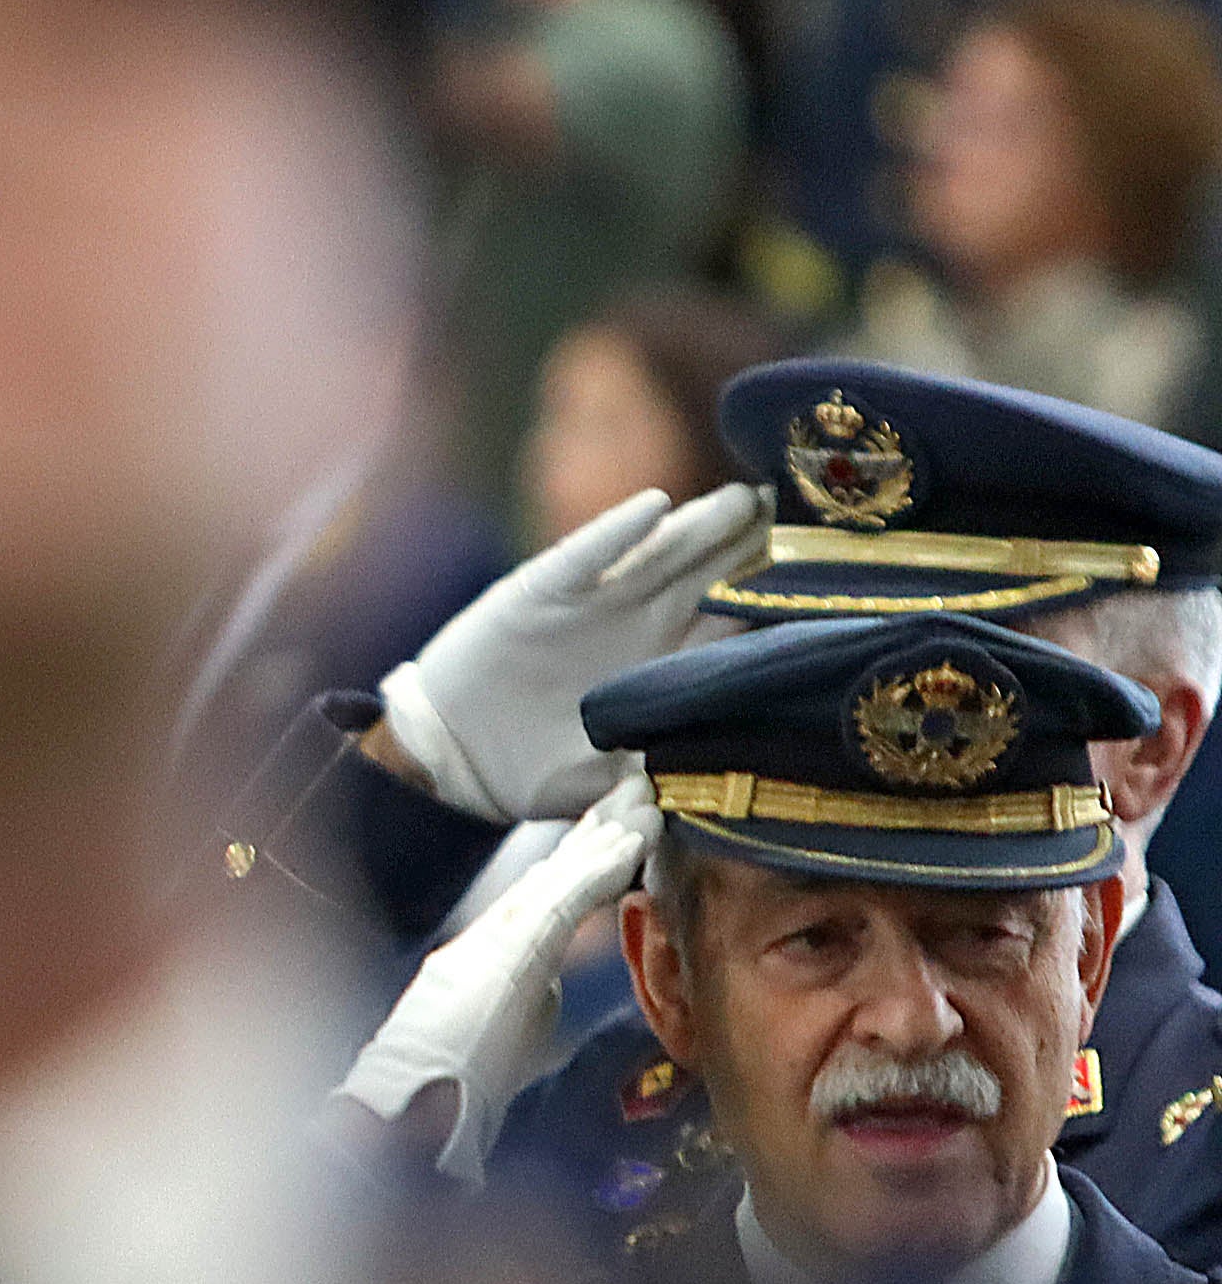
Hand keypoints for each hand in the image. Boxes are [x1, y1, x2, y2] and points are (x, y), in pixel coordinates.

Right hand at [333, 771, 658, 1185]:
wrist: (405, 1105)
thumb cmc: (447, 1087)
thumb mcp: (498, 1036)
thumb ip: (526, 1004)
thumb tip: (552, 992)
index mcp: (488, 956)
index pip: (543, 896)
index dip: (577, 859)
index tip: (609, 828)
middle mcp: (488, 937)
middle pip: (550, 871)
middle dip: (593, 832)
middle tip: (632, 792)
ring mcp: (494, 940)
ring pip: (559, 875)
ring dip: (604, 837)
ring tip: (641, 803)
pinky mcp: (508, 953)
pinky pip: (564, 902)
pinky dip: (598, 870)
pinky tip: (629, 846)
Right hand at [375, 482, 765, 822]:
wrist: (451, 752)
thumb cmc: (533, 773)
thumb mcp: (606, 783)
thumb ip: (658, 773)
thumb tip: (721, 777)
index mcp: (668, 668)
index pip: (737, 624)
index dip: (778, 600)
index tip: (832, 577)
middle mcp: (641, 625)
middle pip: (712, 574)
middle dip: (755, 545)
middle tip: (804, 512)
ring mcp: (594, 602)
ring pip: (660, 553)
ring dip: (701, 526)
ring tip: (743, 500)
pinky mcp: (541, 589)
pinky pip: (585, 555)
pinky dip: (616, 533)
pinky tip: (652, 509)